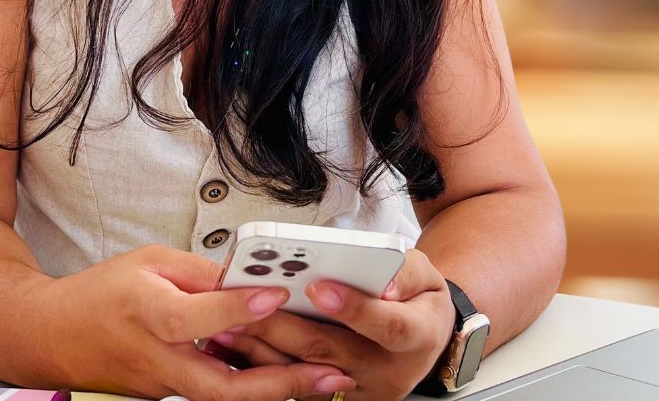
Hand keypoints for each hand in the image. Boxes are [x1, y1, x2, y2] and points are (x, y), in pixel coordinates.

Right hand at [39, 244, 356, 399]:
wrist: (52, 338)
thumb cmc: (101, 292)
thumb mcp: (148, 260)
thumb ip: (198, 271)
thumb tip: (245, 276)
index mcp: (148, 312)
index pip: (196, 315)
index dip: (236, 308)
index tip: (276, 294)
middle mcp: (158, 358)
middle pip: (220, 386)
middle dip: (280, 384)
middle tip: (329, 373)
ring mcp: (163, 385)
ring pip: (223, 397)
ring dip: (275, 391)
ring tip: (326, 379)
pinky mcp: (168, 395)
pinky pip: (214, 391)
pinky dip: (252, 386)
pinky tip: (289, 377)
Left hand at [219, 248, 455, 400]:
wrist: (424, 337)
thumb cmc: (419, 300)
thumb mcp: (427, 275)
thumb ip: (407, 271)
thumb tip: (385, 281)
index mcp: (415, 337)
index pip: (385, 326)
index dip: (353, 308)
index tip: (320, 286)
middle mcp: (386, 372)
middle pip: (330, 352)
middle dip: (285, 327)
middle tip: (250, 302)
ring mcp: (358, 391)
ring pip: (305, 373)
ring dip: (264, 350)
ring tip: (231, 323)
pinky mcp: (335, 398)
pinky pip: (296, 383)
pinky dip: (265, 365)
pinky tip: (238, 346)